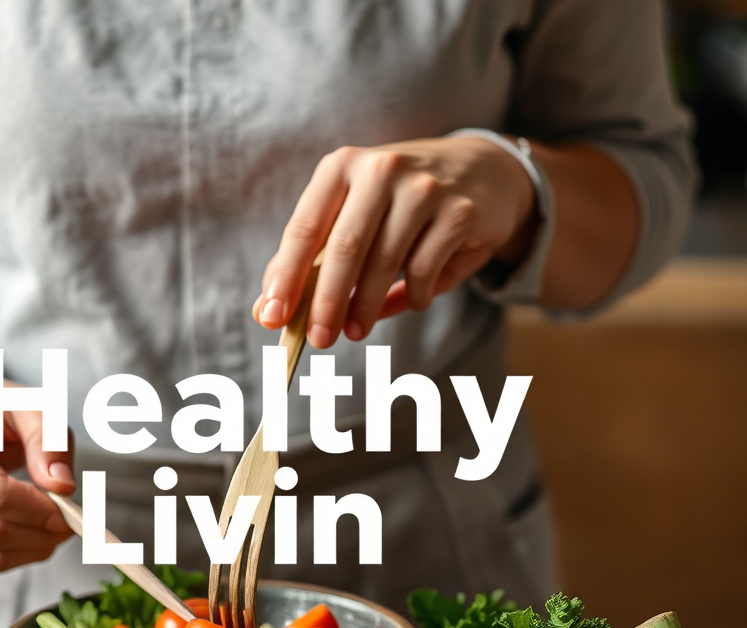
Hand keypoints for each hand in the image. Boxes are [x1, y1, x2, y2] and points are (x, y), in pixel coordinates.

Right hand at [0, 345, 73, 571]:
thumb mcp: (23, 403)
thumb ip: (48, 438)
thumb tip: (63, 486)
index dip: (41, 509)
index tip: (71, 508)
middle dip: (43, 532)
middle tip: (72, 520)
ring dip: (36, 547)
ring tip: (56, 525)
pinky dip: (20, 554)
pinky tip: (32, 531)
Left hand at [252, 135, 537, 346]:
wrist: (480, 170)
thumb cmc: (397, 203)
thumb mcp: (351, 215)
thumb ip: (310, 260)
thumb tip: (266, 313)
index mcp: (342, 167)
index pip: (304, 228)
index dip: (286, 277)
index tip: (273, 318)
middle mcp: (382, 170)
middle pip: (345, 248)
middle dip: (327, 302)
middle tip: (318, 340)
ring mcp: (424, 188)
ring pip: (385, 263)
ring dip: (366, 307)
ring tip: (354, 331)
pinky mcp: (459, 212)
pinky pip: (425, 270)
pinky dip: (414, 296)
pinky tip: (412, 300)